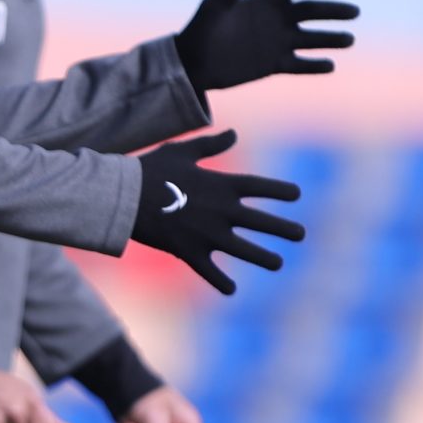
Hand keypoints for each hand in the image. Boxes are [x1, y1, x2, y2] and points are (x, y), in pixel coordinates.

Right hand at [129, 130, 304, 294]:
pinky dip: (222, 283)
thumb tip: (233, 133)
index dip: (282, 190)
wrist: (122, 196)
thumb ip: (210, 145)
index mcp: (222, 184)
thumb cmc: (150, 169)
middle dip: (286, 229)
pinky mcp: (190, 253)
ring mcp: (208, 235)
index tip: (296, 195)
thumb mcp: (181, 151)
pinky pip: (211, 273)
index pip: (261, 187)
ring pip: (247, 251)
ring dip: (265, 258)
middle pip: (263, 222)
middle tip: (300, 234)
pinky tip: (232, 290)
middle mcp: (222, 211)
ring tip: (278, 263)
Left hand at [174, 0, 356, 90]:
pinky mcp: (274, 64)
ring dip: (331, 39)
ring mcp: (277, 42)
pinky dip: (315, 65)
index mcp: (263, 1)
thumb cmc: (200, 29)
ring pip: (311, 39)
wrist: (192, 64)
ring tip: (349, 40)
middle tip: (354, 12)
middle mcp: (275, 20)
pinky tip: (330, 65)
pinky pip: (300, 64)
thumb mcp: (215, 4)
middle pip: (310, 12)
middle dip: (332, 11)